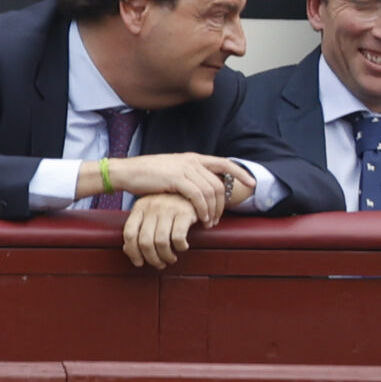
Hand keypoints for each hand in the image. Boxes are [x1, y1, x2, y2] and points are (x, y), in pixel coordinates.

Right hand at [113, 153, 254, 226]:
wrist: (128, 171)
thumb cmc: (149, 176)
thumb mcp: (173, 171)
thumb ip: (189, 177)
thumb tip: (202, 190)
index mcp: (193, 158)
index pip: (224, 163)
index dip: (240, 173)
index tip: (252, 184)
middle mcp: (192, 160)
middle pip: (219, 183)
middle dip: (222, 203)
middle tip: (218, 219)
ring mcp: (185, 168)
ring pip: (210, 191)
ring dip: (213, 210)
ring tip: (209, 223)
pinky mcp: (176, 178)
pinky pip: (198, 196)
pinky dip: (203, 209)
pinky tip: (201, 219)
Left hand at [122, 193, 198, 268]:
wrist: (193, 191)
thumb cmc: (170, 206)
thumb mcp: (151, 212)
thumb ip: (139, 228)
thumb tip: (128, 250)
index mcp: (140, 206)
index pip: (129, 233)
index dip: (132, 252)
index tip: (139, 262)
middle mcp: (153, 206)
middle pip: (145, 241)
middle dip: (152, 258)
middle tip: (159, 264)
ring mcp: (169, 208)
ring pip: (161, 242)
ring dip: (166, 256)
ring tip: (171, 258)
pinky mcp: (185, 212)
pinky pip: (178, 237)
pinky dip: (180, 247)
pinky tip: (183, 247)